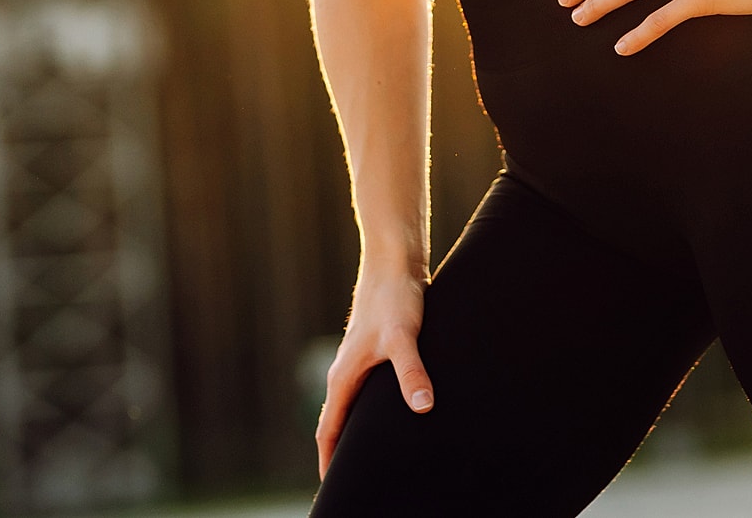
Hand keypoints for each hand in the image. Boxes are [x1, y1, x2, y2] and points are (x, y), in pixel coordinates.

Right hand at [316, 268, 432, 478]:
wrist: (395, 259)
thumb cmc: (395, 296)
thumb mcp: (404, 337)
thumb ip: (412, 372)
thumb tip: (423, 408)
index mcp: (343, 377)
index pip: (329, 432)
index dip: (329, 464)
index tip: (331, 493)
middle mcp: (347, 371)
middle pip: (338, 424)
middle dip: (342, 455)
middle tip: (356, 484)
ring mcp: (361, 360)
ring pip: (354, 406)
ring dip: (358, 431)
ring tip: (375, 458)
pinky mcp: (378, 349)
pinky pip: (371, 390)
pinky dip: (374, 410)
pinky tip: (398, 413)